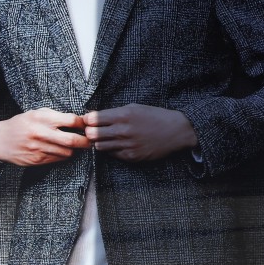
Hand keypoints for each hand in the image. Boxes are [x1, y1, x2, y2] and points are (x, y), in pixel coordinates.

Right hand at [0, 108, 88, 166]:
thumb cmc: (21, 124)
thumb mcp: (35, 114)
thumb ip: (55, 116)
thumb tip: (79, 120)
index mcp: (41, 118)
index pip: (71, 121)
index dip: (83, 124)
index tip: (87, 126)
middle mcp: (40, 133)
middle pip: (72, 140)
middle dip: (86, 141)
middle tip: (90, 141)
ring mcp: (38, 148)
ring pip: (67, 152)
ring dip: (73, 149)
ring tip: (71, 145)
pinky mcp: (36, 160)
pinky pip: (58, 159)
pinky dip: (62, 155)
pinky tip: (58, 150)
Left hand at [83, 104, 197, 162]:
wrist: (176, 131)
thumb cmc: (155, 117)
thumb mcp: (135, 107)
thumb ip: (114, 112)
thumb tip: (94, 117)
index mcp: (123, 115)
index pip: (92, 119)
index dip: (87, 120)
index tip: (89, 121)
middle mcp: (123, 131)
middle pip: (91, 134)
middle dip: (90, 132)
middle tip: (94, 131)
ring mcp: (127, 145)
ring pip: (99, 146)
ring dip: (100, 142)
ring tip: (106, 138)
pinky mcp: (132, 156)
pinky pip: (112, 154)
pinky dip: (112, 150)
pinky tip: (119, 144)